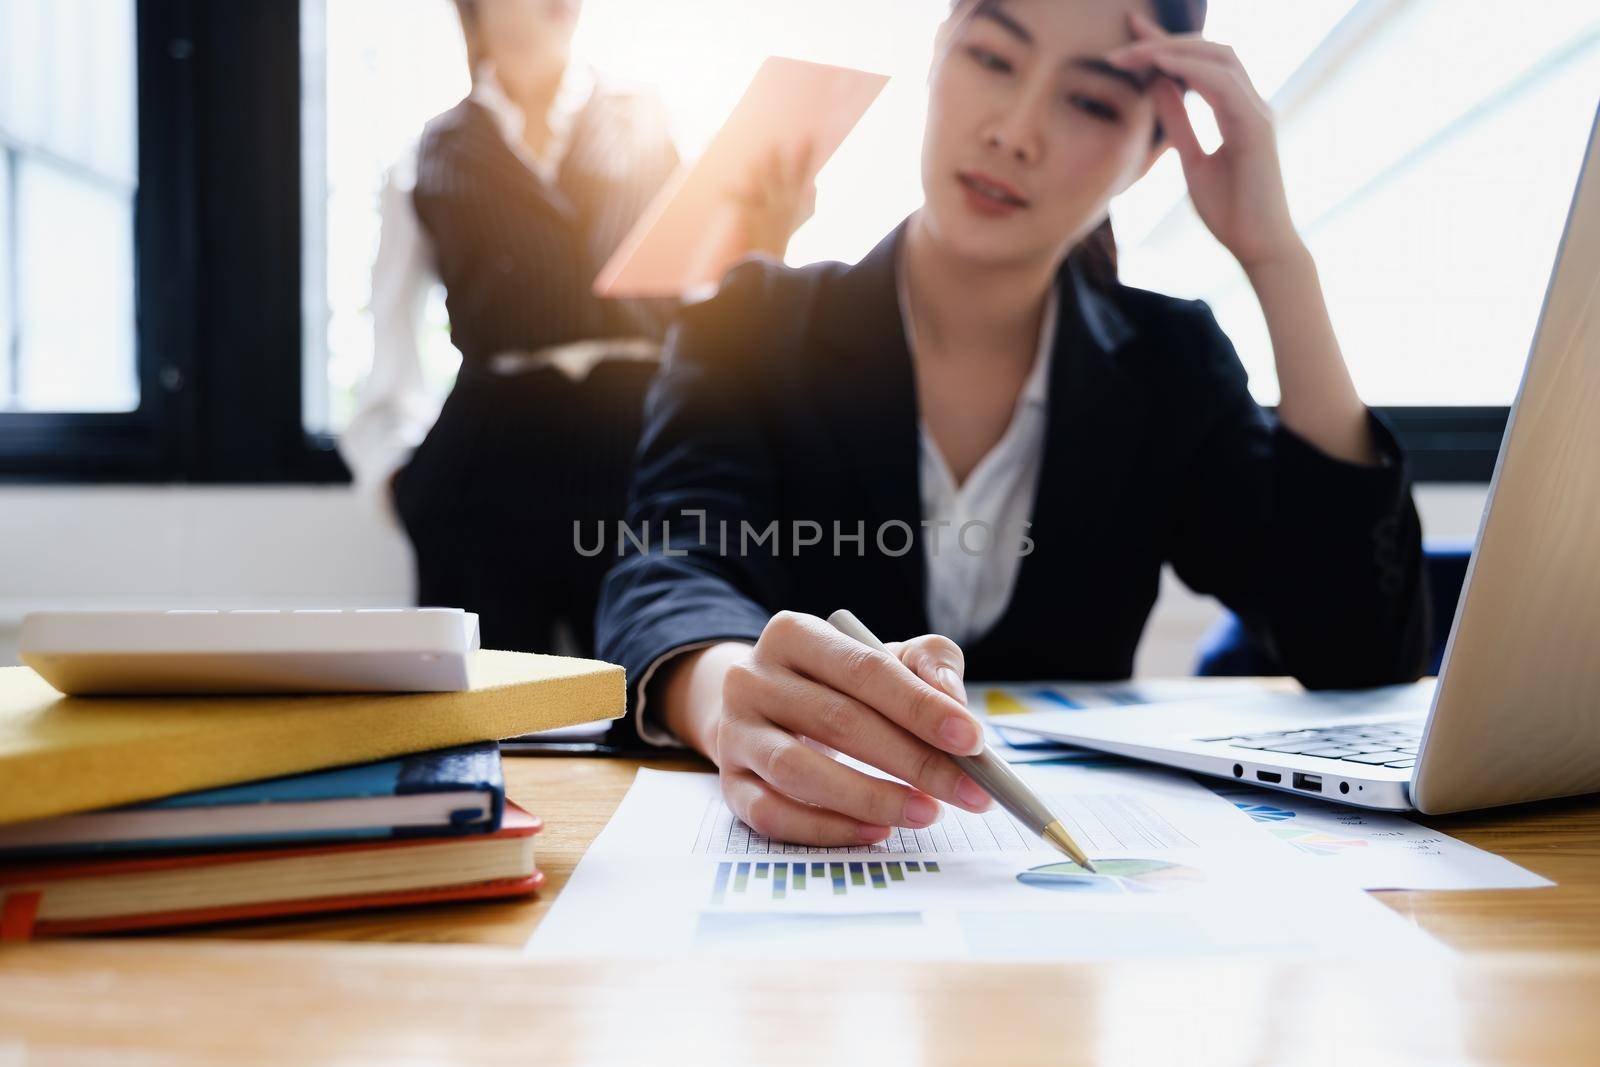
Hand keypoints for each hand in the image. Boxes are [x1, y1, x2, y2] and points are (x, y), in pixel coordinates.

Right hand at [711, 611, 993, 845]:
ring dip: (872, 798)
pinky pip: (775, 815)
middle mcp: (752, 678)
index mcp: (793, 634)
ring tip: (927, 813)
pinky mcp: (729, 785)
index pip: (865, 669)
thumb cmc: (837, 684)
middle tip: (971, 792)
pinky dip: (829, 829)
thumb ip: (927, 663)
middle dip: (915, 761)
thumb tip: (953, 700)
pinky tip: (878, 831)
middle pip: (838, 721)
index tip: (973, 739)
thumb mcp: (882, 656)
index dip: (921, 706)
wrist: (760, 711)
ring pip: (799, 772)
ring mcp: (735, 734)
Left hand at [732, 143, 817, 261]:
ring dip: (759, 174)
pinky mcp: (754, 218)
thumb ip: (809, 202)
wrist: (772, 261)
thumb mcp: (801, 219)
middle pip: (781, 178)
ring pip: (764, 187)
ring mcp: (769, 211)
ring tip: (753, 160)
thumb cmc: (784, 238)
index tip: (809, 137)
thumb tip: (814, 186)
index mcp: (796, 202)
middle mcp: (784, 204)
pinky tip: (722, 189)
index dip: (807, 155)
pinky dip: (731, 196)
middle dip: (778, 162)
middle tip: (773, 143)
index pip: (803, 174)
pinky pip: (742, 203)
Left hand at [1108, 11, 1304, 271]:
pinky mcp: (1256, 128)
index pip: (1203, 62)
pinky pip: (1225, 85)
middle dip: (1167, 39)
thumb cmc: (1230, 211)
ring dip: (1174, 50)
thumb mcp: (1191, 159)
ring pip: (1220, 58)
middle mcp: (1251, 103)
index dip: (1167, 44)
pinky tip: (1161, 66)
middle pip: (1212, 49)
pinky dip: (1193, 69)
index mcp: (1237, 110)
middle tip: (1124, 35)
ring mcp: (1257, 112)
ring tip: (1134, 53)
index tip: (1131, 34)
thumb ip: (1177, 121)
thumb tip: (1156, 86)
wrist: (1258, 248)